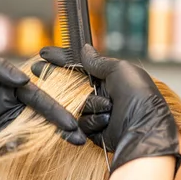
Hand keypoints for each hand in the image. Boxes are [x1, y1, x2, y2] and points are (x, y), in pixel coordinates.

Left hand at [0, 56, 85, 149]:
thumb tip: (24, 80)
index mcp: (9, 84)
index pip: (38, 97)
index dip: (55, 110)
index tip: (70, 123)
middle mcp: (8, 102)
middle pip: (40, 116)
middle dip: (60, 128)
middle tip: (79, 140)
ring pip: (27, 132)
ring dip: (44, 141)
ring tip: (64, 149)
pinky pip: (7, 145)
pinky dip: (16, 150)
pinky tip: (22, 154)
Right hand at [32, 45, 180, 173]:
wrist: (144, 129)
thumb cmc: (138, 97)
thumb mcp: (120, 70)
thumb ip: (98, 61)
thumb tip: (84, 48)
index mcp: (109, 77)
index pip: (81, 65)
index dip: (62, 59)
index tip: (44, 53)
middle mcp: (102, 94)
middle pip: (72, 86)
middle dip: (58, 80)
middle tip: (37, 71)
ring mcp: (98, 113)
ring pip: (77, 106)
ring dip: (91, 106)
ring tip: (109, 108)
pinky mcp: (95, 131)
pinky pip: (81, 124)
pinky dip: (93, 122)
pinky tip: (106, 122)